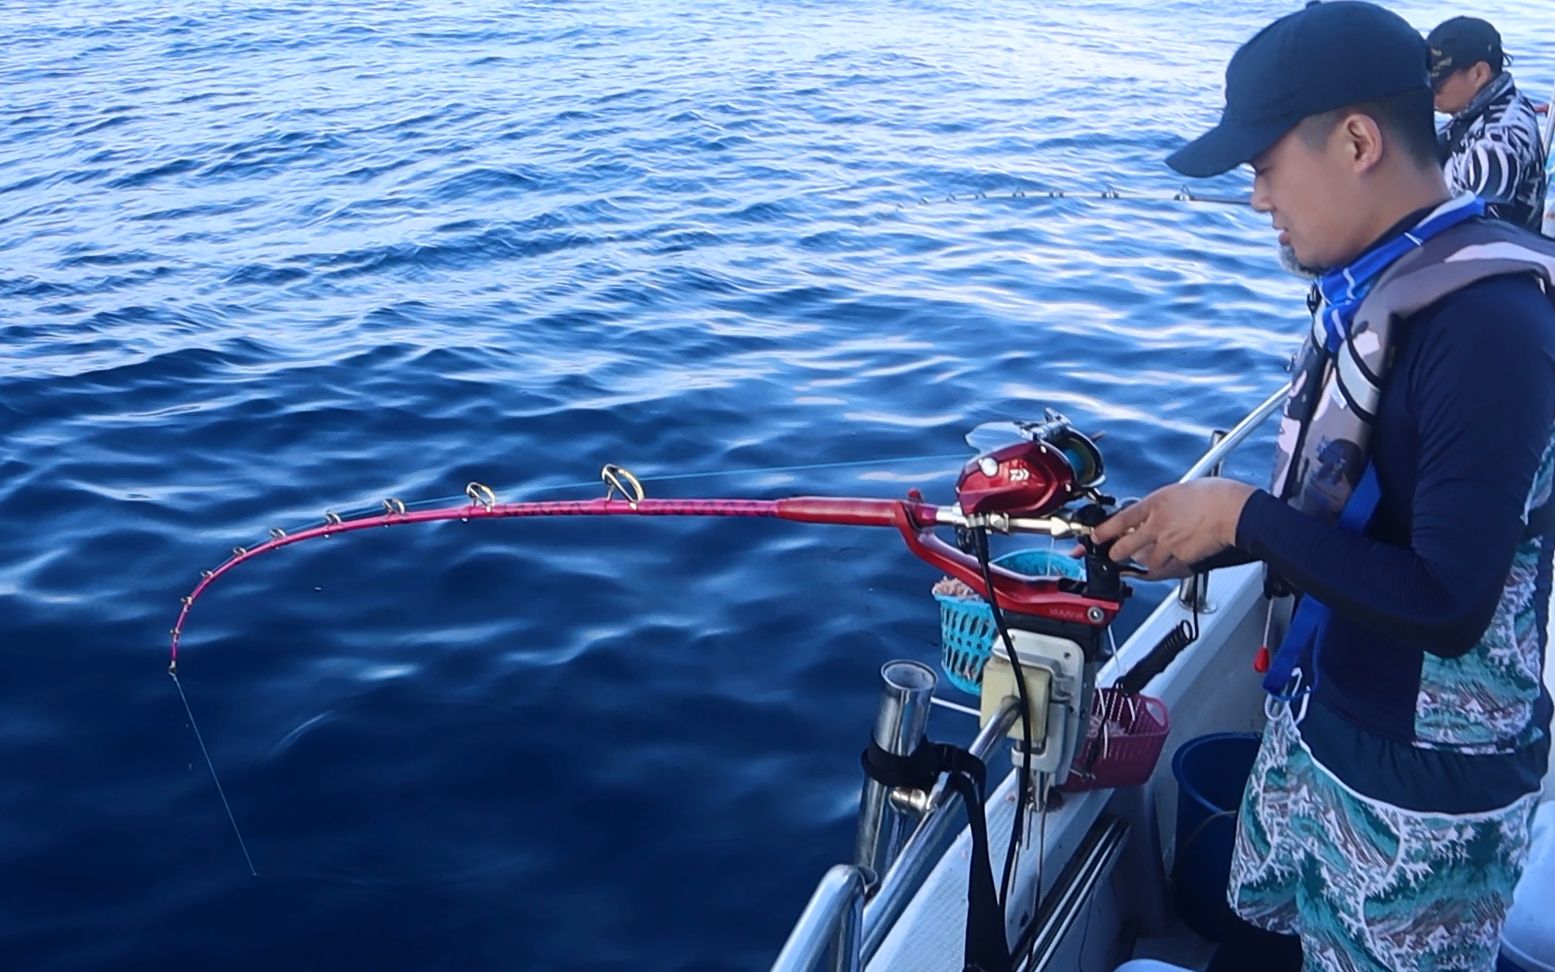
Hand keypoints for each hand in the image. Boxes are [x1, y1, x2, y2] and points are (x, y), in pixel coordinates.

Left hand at [1089, 479, 1255, 577]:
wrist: (1236, 511)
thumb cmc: (1218, 495)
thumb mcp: (1183, 490)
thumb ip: (1165, 504)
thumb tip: (1159, 511)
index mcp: (1156, 503)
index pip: (1120, 520)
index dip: (1104, 531)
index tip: (1095, 536)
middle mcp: (1157, 524)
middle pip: (1125, 547)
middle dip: (1116, 554)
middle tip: (1114, 554)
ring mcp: (1168, 543)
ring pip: (1146, 560)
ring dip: (1145, 560)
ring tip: (1151, 555)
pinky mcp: (1182, 557)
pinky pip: (1168, 567)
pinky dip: (1167, 566)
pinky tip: (1172, 560)